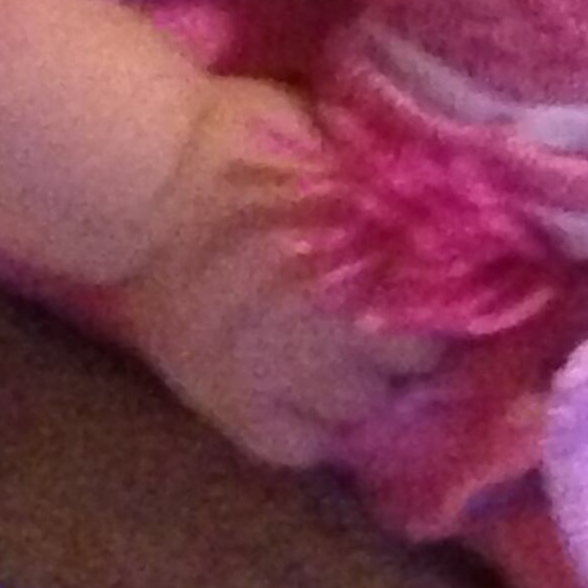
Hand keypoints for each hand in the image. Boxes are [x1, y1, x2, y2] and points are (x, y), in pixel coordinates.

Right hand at [105, 74, 441, 472]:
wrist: (137, 184)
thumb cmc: (236, 140)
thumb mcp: (330, 139)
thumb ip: (381, 181)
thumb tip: (429, 194)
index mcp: (383, 270)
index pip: (450, 309)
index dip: (438, 294)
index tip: (422, 278)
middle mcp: (351, 340)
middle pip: (413, 366)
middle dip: (403, 339)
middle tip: (377, 311)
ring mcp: (292, 383)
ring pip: (360, 411)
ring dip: (359, 385)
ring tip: (336, 356)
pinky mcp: (238, 412)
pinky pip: (298, 449)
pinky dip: (308, 430)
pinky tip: (301, 400)